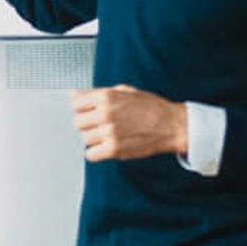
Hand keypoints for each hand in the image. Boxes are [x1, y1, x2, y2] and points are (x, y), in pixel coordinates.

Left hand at [72, 85, 188, 160]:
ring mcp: (109, 132)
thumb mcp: (125, 91)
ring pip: (84, 138)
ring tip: (109, 134)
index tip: (90, 111)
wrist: (171, 125)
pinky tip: (107, 146)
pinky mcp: (114, 149)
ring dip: (94, 138)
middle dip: (88, 123)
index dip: (83, 108)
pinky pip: (90, 154)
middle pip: (78, 122)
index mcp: (107, 96)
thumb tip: (75, 94)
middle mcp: (105, 113)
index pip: (76, 103)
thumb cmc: (150, 108)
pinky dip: (96, 152)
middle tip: (102, 124)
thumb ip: (98, 93)